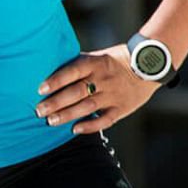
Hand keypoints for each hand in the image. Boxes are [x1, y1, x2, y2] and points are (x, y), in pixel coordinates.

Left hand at [36, 47, 158, 135]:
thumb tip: (44, 68)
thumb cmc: (111, 62)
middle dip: (56, 102)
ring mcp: (113, 94)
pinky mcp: (122, 108)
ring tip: (51, 121)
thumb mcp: (95, 57)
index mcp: (94, 64)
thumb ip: (75, 65)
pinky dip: (90, 126)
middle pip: (77, 91)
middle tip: (39, 111)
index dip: (56, 81)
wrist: (148, 66)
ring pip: (88, 106)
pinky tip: (75, 129)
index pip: (72, 71)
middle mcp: (103, 79)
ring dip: (68, 115)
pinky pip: (105, 120)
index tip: (40, 90)